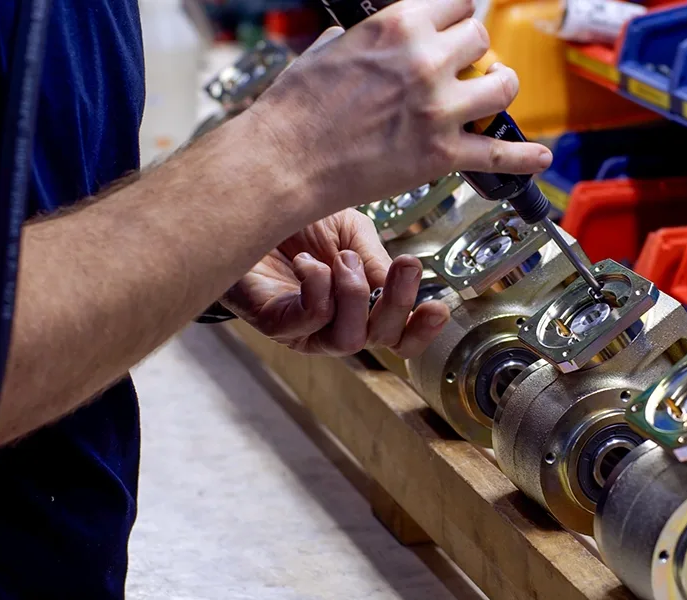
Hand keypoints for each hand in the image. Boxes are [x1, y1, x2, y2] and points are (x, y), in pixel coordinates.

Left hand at [223, 209, 450, 357]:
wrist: (247, 203)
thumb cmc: (295, 219)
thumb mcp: (351, 230)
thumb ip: (376, 258)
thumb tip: (399, 282)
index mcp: (359, 304)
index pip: (397, 335)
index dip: (421, 331)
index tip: (439, 307)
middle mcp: (334, 323)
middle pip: (379, 340)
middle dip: (397, 303)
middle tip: (405, 265)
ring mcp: (304, 327)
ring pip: (347, 340)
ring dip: (355, 294)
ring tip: (341, 259)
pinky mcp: (274, 321)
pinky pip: (308, 321)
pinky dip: (318, 289)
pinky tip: (308, 263)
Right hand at [249, 0, 551, 216]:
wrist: (286, 161)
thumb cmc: (296, 110)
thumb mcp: (325, 51)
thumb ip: (356, 40)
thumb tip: (357, 39)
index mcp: (398, 25)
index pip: (458, 3)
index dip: (458, 17)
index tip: (455, 29)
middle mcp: (426, 61)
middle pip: (481, 39)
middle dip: (473, 54)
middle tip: (464, 68)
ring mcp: (438, 109)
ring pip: (503, 86)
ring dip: (498, 89)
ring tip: (490, 96)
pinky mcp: (441, 155)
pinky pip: (499, 154)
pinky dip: (523, 156)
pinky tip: (538, 155)